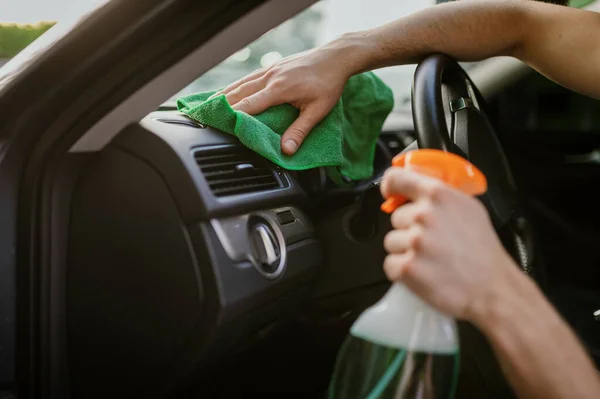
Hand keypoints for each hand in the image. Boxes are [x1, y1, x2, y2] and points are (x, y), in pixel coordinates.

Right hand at [214, 46, 351, 154]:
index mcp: (279, 88)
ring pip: (240, 83)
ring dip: (224, 95)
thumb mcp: (318, 111)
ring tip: (209, 105)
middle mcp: (270, 77)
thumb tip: (286, 151)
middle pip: (238, 92)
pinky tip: (229, 92)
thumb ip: (300, 131)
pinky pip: (248, 78)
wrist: (336, 57)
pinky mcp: (272, 67)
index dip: (233, 115)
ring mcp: (270, 70)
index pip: (249, 104)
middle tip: (204, 116)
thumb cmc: (329, 83)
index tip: (218, 124)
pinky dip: (235, 86)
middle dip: (221, 105)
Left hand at [381, 167, 520, 321]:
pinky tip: (423, 273)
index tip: (390, 194)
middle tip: (432, 242)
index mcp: (438, 195)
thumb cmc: (483, 251)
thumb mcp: (469, 208)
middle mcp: (424, 216)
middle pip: (396, 218)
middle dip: (408, 229)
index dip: (391, 187)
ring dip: (405, 251)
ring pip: (391, 242)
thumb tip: (415, 189)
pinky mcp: (407, 268)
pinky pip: (390, 264)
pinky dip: (402, 271)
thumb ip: (440, 197)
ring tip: (430, 259)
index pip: (396, 179)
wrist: (494, 288)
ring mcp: (414, 242)